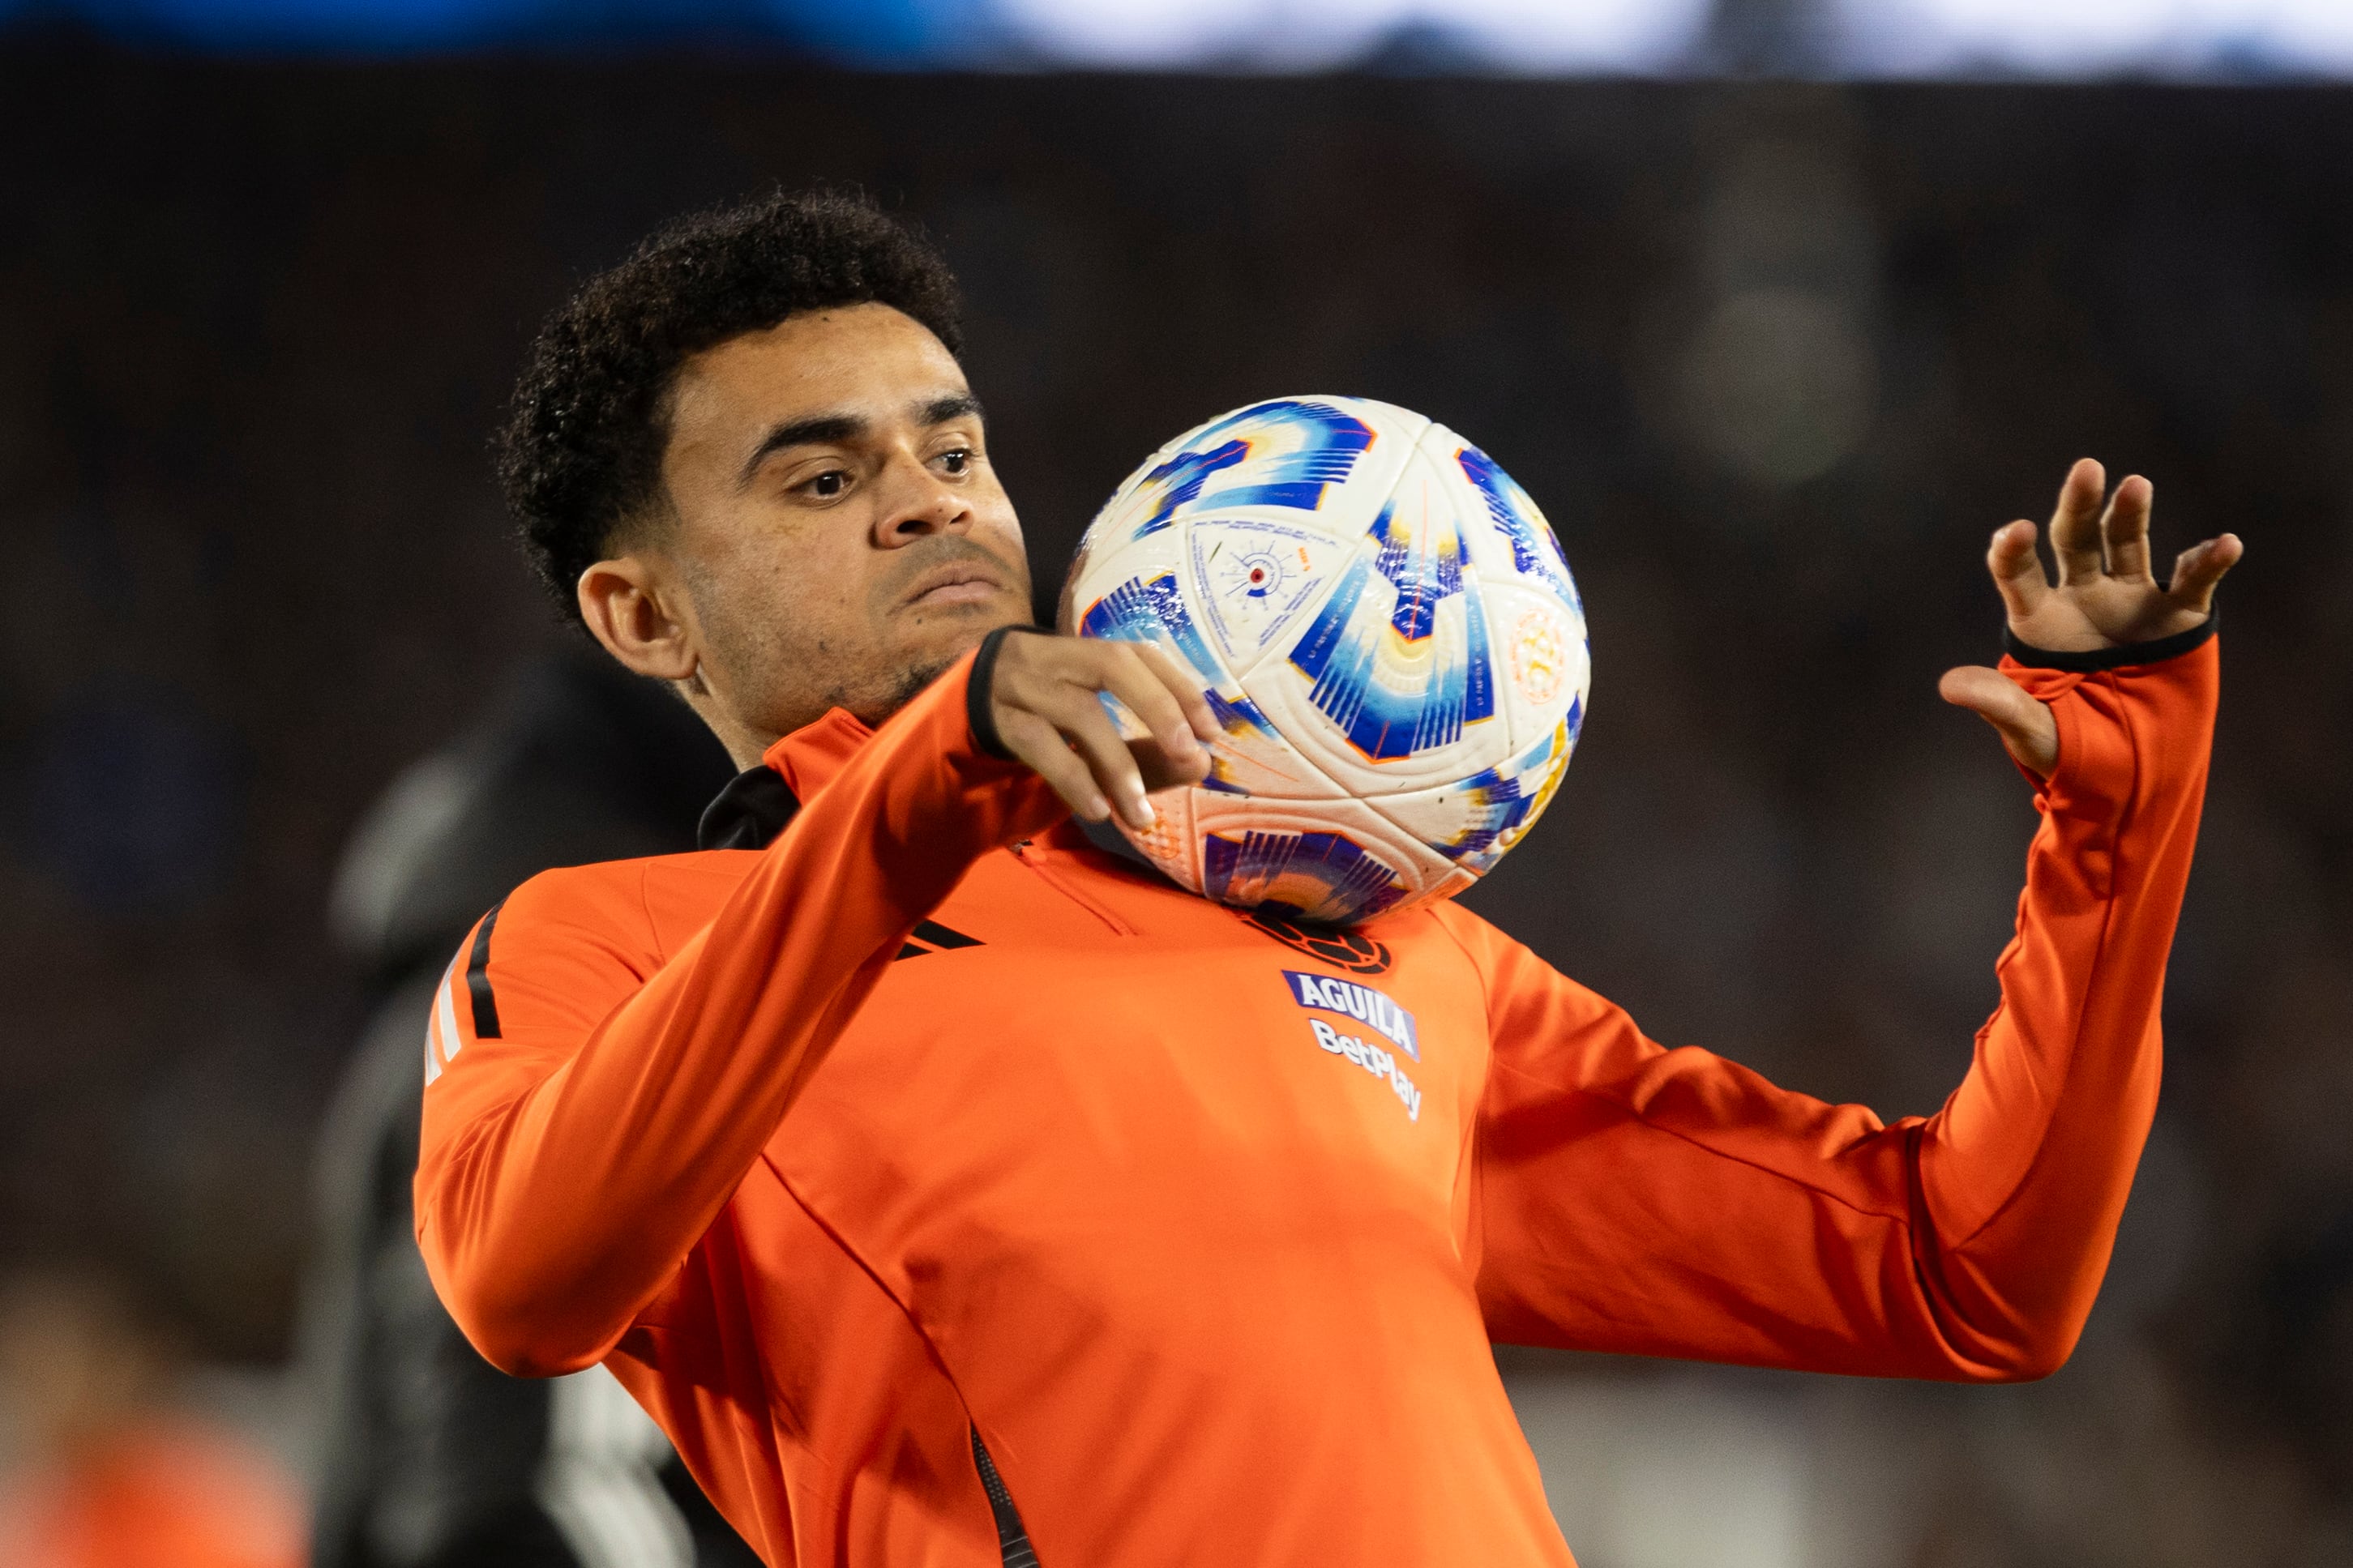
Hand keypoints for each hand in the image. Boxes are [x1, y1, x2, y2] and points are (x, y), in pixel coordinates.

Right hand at [989, 633, 1216, 827]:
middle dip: (1158, 708)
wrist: (952, 721)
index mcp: (1080, 650)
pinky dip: (1076, 779)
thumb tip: (1201, 766)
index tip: (1211, 732)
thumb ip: (1145, 749)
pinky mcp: (995, 720)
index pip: (1139, 654)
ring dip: (1119, 767)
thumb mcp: (1094, 733)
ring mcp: (1019, 684)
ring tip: (1142, 816)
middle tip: (1188, 756)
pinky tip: (1099, 811)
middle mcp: (1051, 655)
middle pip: (1112, 665)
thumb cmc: (1038, 723)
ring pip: (1079, 713)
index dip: (1179, 688)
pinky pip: (1041, 746)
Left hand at [1940, 458, 2240, 775]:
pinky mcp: (2177, 618)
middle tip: (2087, 468)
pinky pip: (2193, 582)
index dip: (2013, 551)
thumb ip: (1999, 704)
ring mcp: (2130, 602)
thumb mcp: (2032, 731)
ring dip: (2132, 514)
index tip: (2014, 531)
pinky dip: (2208, 562)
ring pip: (2127, 545)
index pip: (2017, 574)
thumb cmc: (2071, 752)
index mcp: (2038, 621)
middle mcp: (2082, 599)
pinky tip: (2225, 544)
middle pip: (2074, 540)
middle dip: (2079, 505)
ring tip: (2135, 485)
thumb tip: (1949, 685)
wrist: (2131, 775)